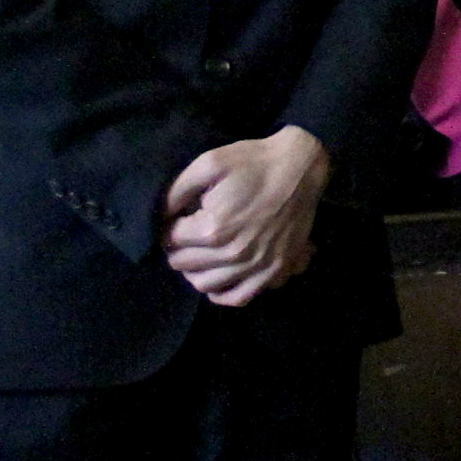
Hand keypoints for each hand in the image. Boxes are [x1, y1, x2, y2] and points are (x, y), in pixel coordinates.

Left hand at [161, 125, 328, 305]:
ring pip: (205, 284)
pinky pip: (239, 297)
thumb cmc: (254, 163)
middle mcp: (233, 254)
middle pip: (184, 264)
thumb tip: (159, 214)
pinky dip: (221, 294)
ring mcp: (256, 266)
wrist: (301, 168)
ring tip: (197, 254)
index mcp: (214, 228)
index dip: (169, 226)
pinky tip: (216, 279)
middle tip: (184, 235)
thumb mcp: (209, 163)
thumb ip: (177, 190)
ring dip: (193, 271)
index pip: (171, 240)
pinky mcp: (274, 271)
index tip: (176, 218)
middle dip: (178, 248)